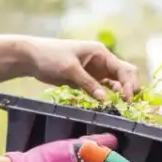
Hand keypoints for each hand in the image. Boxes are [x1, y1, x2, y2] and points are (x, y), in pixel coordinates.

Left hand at [21, 37, 140, 101]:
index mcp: (101, 53)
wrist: (32, 57)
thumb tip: (105, 99)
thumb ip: (88, 83)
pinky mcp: (87, 80)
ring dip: (120, 94)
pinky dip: (108, 96)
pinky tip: (110, 105)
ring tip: (123, 108)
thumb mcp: (70, 69)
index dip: (129, 84)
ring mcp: (95, 72)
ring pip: (116, 83)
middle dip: (129, 88)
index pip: (123, 69)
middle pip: (124, 75)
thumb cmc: (51, 56)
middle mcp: (102, 62)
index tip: (127, 100)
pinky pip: (103, 89)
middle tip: (129, 105)